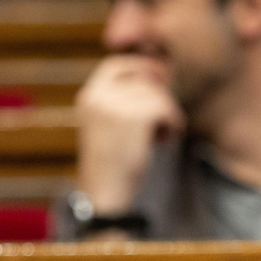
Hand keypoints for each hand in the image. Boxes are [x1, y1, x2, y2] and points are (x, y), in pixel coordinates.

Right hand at [73, 55, 186, 214]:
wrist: (106, 195)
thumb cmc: (111, 166)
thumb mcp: (106, 126)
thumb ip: (118, 101)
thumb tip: (152, 73)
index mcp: (88, 97)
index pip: (115, 66)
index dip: (139, 67)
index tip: (159, 79)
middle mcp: (98, 97)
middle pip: (142, 78)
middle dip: (159, 95)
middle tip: (164, 118)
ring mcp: (115, 105)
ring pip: (157, 94)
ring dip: (166, 112)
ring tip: (161, 135)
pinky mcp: (134, 117)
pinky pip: (165, 107)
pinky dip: (172, 122)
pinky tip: (166, 139)